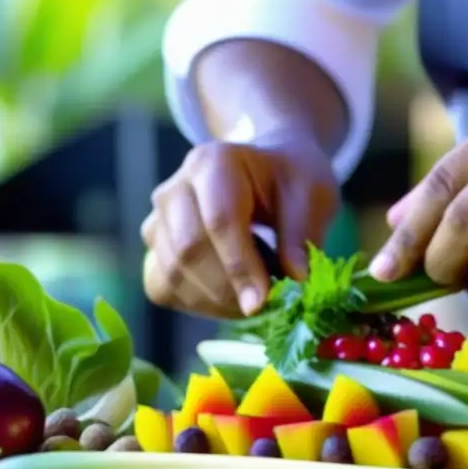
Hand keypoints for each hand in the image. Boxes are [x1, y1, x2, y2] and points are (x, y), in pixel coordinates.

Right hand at [141, 134, 338, 317]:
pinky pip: (162, 287)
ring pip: (172, 274)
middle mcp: (175, 189)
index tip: (262, 301)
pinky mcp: (155, 248)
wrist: (265, 174)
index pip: (219, 220)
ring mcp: (157, 218)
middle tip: (266, 305)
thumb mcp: (312, 195)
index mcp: (215, 162)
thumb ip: (302, 234)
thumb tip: (296, 277)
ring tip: (254, 294)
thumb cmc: (289, 182)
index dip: (240, 266)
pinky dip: (196, 304)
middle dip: (227, 289)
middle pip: (188, 250)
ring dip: (215, 301)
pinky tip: (230, 298)